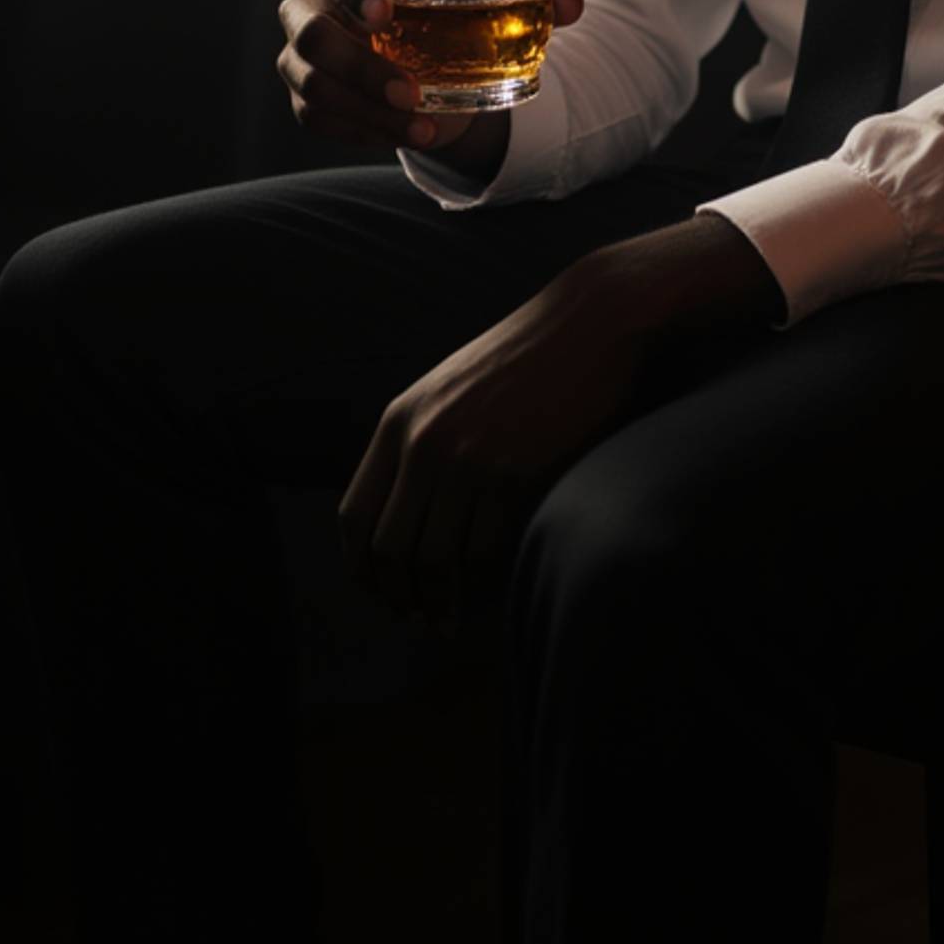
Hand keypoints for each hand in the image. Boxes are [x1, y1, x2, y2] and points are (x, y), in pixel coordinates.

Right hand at [277, 0, 583, 157]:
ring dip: (367, 108)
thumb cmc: (441, 14)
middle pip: (311, 32)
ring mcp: (300, 57)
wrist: (420, 60)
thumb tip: (571, 1)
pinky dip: (365, 132)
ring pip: (311, 82)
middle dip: (360, 64)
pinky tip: (410, 136)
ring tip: (422, 124)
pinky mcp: (306, 100)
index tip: (387, 12)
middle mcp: (310, 7)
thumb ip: (529, 0)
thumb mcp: (478, 3)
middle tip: (414, 89)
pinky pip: (319, 119)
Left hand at [339, 216, 782, 629]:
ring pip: (434, 559)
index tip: (380, 593)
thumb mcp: (451, 387)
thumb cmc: (527, 357)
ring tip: (448, 621)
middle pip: (388, 549)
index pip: (354, 515)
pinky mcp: (513, 472)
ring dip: (439, 602)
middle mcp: (423, 442)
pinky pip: (484, 550)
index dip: (361, 567)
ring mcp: (467, 458)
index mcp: (399, 420)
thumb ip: (420, 438)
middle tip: (416, 618)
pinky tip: (487, 595)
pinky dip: (482, 584)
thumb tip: (404, 509)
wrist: (588, 323)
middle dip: (397, 596)